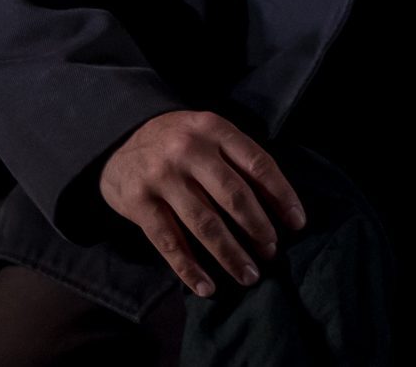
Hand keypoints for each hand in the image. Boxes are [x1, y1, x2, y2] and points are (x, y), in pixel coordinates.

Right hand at [97, 110, 304, 296]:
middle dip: (258, 228)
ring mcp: (162, 177)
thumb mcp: (208, 134)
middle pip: (234, 196)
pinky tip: (208, 287)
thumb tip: (278, 203)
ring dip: (231, 255)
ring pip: (205, 224)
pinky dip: (190, 269)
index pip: (258, 163)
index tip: (297, 223)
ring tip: (249, 275)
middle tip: (272, 252)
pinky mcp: (139, 203)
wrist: (118, 141)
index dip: (282, 195)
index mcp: (213, 128)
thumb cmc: (178, 142)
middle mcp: (188, 150)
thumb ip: (238, 159)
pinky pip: (170, 243)